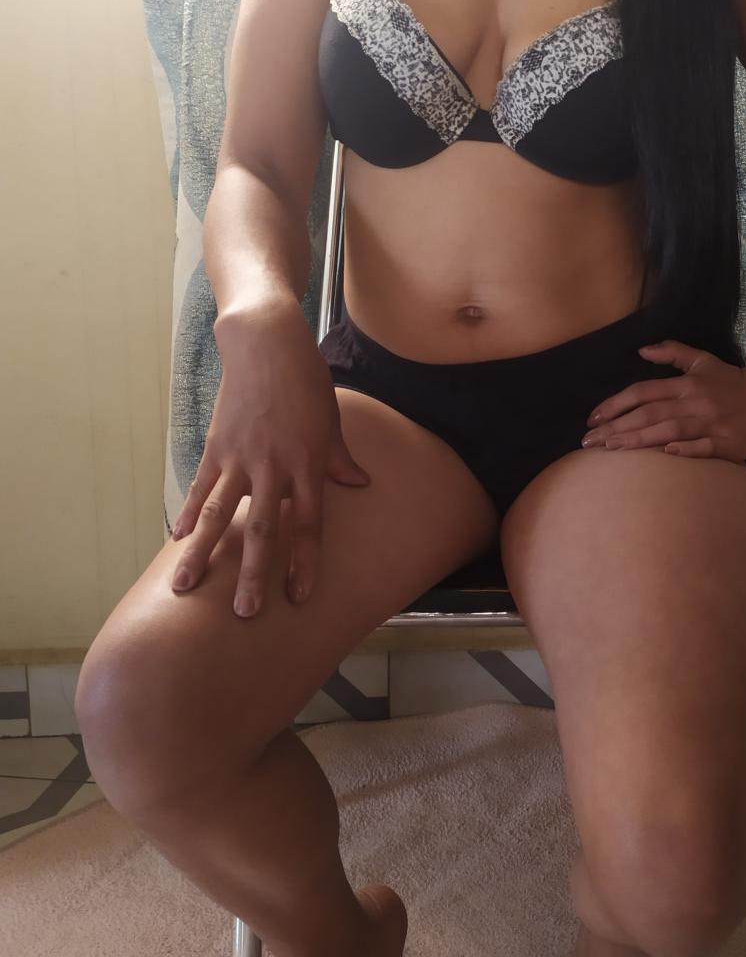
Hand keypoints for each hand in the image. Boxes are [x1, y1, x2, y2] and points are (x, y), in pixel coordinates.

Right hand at [169, 299, 370, 617]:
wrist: (267, 344)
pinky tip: (174, 540)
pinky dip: (186, 514)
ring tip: (185, 587)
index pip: (309, 525)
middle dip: (254, 573)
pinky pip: (201, 487)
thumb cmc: (306, 381)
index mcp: (308, 465)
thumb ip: (339, 458)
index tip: (299, 597)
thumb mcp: (331, 420)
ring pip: (219, 515)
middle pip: (263, 529)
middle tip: (245, 613)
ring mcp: (241, 458)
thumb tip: (359, 484)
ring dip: (203, 554)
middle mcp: (274, 467)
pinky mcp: (216, 445)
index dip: (304, 563)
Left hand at [581, 338, 745, 460]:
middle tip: (588, 442)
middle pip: (649, 413)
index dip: (615, 404)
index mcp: (687, 384)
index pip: (643, 392)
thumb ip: (673, 353)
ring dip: (639, 439)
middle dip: (616, 427)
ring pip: (670, 429)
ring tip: (611, 449)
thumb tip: (641, 350)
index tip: (592, 419)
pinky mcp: (727, 443)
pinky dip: (685, 449)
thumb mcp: (703, 361)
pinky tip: (664, 453)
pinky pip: (703, 447)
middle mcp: (695, 402)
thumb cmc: (732, 382)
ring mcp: (711, 423)